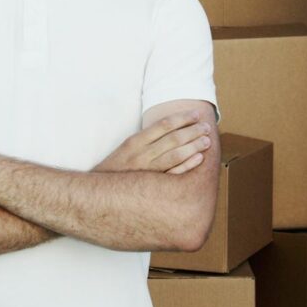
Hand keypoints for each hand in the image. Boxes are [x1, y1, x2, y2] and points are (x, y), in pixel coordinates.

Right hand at [93, 112, 211, 175]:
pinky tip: (199, 158)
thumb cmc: (116, 168)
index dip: (182, 118)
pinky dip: (187, 165)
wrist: (99, 192)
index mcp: (135, 142)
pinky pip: (173, 174)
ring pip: (175, 155)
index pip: (163, 125)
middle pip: (173, 139)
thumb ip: (146, 139)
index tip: (196, 114)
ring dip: (194, 146)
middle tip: (206, 127)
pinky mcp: (151, 185)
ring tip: (207, 141)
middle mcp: (141, 155)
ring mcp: (147, 171)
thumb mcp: (127, 148)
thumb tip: (171, 128)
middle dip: (192, 131)